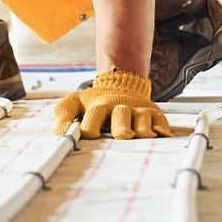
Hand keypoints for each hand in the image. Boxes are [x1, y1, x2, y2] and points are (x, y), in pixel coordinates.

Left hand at [52, 68, 173, 139]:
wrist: (121, 84)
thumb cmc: (97, 101)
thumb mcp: (76, 102)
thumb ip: (63, 114)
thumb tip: (60, 132)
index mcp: (99, 105)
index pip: (94, 117)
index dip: (90, 129)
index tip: (89, 137)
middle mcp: (119, 107)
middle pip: (121, 121)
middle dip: (120, 130)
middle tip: (121, 136)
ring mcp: (137, 110)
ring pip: (142, 122)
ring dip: (140, 132)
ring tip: (135, 136)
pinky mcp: (153, 113)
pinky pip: (160, 122)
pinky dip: (160, 130)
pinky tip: (156, 135)